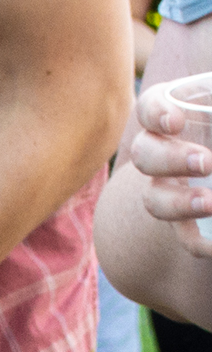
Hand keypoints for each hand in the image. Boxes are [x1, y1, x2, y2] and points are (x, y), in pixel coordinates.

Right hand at [125, 81, 211, 229]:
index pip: (149, 108)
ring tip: (210, 205)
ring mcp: (173, 189)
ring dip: (180, 203)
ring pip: (156, 200)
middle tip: (206, 163)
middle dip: (171, 161)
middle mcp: (163, 153)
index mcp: (174, 116)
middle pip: (145, 155)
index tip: (176, 123)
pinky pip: (190, 238)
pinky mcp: (192, 222)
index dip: (155, 114)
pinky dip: (203, 243)